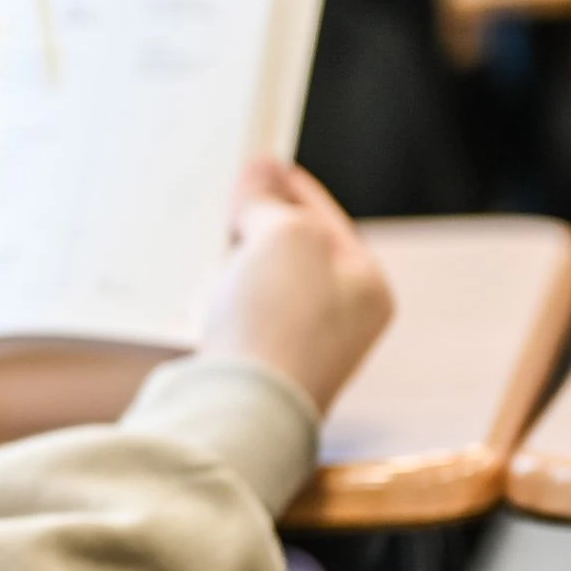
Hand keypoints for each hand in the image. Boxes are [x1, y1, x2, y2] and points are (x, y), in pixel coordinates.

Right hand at [198, 158, 393, 412]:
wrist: (242, 409)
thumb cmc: (278, 322)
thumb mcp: (283, 235)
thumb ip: (271, 200)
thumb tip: (261, 171)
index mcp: (368, 286)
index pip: (326, 217)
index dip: (289, 185)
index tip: (258, 162)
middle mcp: (344, 322)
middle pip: (298, 252)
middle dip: (261, 221)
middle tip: (227, 193)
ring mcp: (303, 351)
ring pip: (268, 286)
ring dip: (239, 259)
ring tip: (207, 232)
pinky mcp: (262, 373)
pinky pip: (244, 319)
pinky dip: (225, 296)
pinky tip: (201, 285)